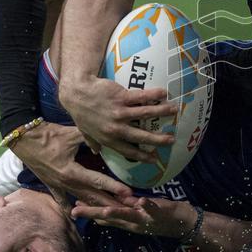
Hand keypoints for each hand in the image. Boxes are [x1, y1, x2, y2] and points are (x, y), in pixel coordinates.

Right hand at [10, 121, 131, 207]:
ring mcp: (57, 186)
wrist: (24, 139)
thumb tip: (107, 141)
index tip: (128, 194)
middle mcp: (65, 182)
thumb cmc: (49, 135)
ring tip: (112, 214)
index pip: (98, 181)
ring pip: (81, 199)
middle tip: (127, 210)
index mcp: (71, 171)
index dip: (114, 187)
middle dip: (110, 204)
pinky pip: (61, 199)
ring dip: (96, 207)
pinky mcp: (51, 186)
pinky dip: (68, 208)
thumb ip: (91, 139)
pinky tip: (75, 216)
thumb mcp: (72, 134)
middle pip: (92, 196)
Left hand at [58, 75, 176, 158]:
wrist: (76, 92)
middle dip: (158, 139)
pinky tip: (164, 92)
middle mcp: (116, 128)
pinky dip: (154, 95)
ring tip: (175, 110)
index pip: (129, 151)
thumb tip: (96, 152)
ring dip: (162, 112)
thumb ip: (92, 142)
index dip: (143, 156)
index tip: (155, 160)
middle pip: (142, 136)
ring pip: (146, 113)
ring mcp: (120, 112)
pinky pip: (142, 97)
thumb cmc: (80, 111)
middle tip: (172, 140)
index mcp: (108, 139)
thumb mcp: (84, 130)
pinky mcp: (121, 97)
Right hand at [70, 196, 196, 237]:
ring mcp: (147, 218)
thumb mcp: (138, 216)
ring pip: (129, 216)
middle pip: (110, 217)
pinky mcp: (161, 213)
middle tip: (75, 210)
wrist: (184, 225)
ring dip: (116, 213)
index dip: (88, 212)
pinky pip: (153, 209)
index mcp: (127, 221)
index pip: (104, 216)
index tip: (70, 206)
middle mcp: (134, 222)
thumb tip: (101, 213)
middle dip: (92, 213)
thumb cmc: (159, 216)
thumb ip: (121, 214)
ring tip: (102, 210)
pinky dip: (147, 205)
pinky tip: (140, 201)